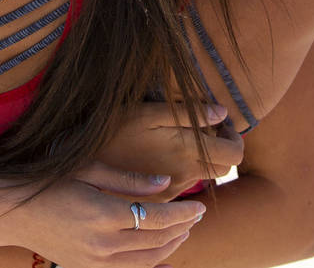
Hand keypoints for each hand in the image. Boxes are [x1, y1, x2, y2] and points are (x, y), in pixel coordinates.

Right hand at [7, 161, 205, 267]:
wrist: (10, 210)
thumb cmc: (47, 180)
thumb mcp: (88, 169)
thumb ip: (128, 179)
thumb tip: (166, 184)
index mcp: (103, 214)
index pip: (155, 218)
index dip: (181, 213)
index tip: (199, 205)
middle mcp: (101, 244)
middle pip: (155, 240)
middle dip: (181, 228)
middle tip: (197, 214)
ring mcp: (94, 261)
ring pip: (146, 261)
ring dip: (170, 248)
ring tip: (184, 232)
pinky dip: (151, 266)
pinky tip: (164, 259)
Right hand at [98, 103, 243, 199]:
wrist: (79, 167)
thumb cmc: (109, 132)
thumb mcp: (144, 113)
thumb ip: (186, 113)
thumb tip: (222, 112)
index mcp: (186, 151)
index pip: (234, 154)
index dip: (234, 138)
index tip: (221, 125)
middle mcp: (184, 177)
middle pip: (222, 170)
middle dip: (221, 152)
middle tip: (205, 134)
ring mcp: (171, 194)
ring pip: (202, 180)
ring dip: (199, 163)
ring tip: (177, 146)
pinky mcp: (157, 203)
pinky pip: (180, 191)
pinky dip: (179, 180)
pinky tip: (160, 167)